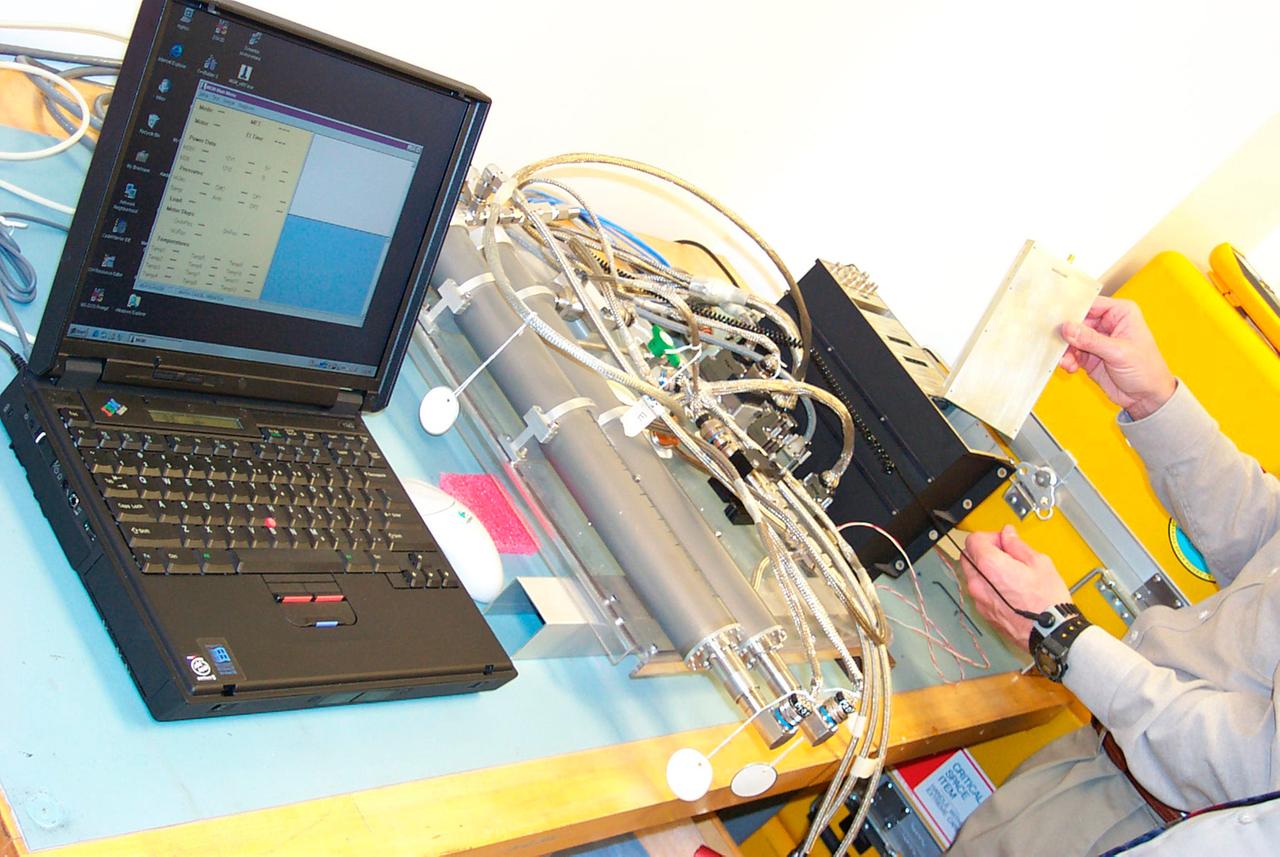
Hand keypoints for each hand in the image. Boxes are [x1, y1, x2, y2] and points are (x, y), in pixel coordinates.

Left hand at [959, 526, 1072, 651]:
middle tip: (1006, 554)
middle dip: (984, 551)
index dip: (989, 536)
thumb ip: (1017, 545)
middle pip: (968, 557)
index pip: (973, 540)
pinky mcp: (983, 613)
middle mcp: (978, 583)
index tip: (1003, 541)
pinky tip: (1008, 589)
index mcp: (989, 566)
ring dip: (984, 569)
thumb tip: (1008, 535)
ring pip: (972, 576)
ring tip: (1009, 573)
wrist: (1050, 632)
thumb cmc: (1047, 601)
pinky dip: (987, 586)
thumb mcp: (1038, 563)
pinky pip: (979, 592)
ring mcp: (979, 600)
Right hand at [1060, 296, 1175, 419]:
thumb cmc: (1147, 370)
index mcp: (1120, 313)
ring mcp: (1097, 340)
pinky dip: (1068, 360)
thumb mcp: (1119, 352)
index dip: (1073, 310)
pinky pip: (1072, 353)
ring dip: (1066, 351)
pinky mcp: (1090, 356)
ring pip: (1071, 339)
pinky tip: (1071, 367)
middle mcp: (1108, 324)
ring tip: (1067, 361)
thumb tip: (1068, 328)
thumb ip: (1091, 340)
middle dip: (1066, 335)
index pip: (1091, 304)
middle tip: (1059, 345)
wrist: (1146, 397)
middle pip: (1077, 322)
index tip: (1058, 319)